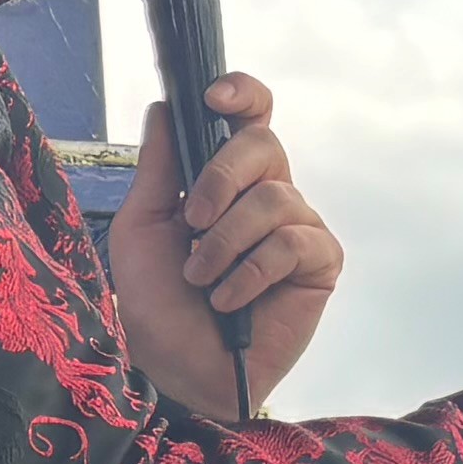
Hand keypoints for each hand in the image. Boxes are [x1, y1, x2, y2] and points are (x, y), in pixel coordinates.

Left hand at [108, 75, 341, 419]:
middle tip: (192, 223)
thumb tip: (165, 105)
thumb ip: (158, 167)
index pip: (250, 118)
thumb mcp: (143, 227)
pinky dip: (251, 271)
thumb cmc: (155, 303)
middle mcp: (266, 195)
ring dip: (226, 242)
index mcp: (226, 180)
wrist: (172, 368)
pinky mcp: (319, 264)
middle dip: (221, 179)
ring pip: (276, 197)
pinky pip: (294, 242)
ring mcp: (297, 227)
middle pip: (265, 143)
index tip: (215, 97)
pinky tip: (229, 300)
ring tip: (202, 278)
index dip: (243, 94)